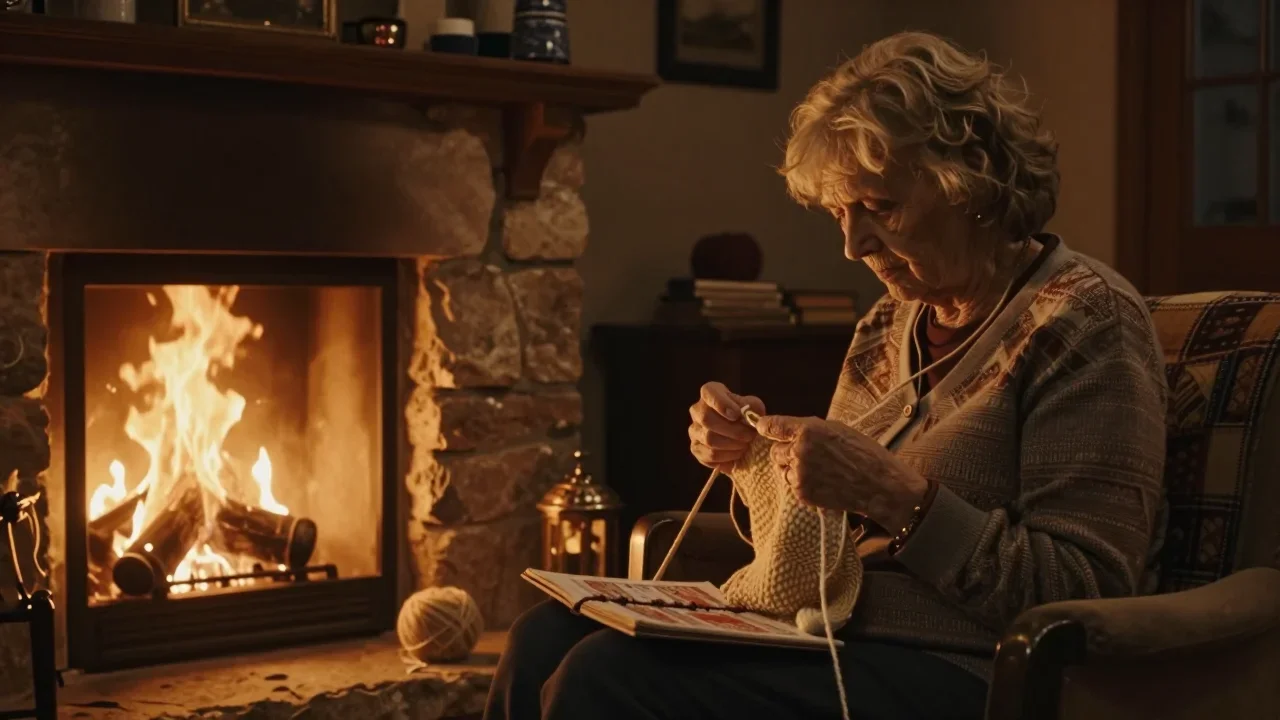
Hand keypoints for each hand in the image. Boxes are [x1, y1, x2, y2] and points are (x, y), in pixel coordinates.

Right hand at [688, 382, 765, 472]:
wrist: (743, 438)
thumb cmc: (746, 417)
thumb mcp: (754, 407)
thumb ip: (751, 406)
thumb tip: (746, 413)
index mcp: (710, 393)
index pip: (708, 392)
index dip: (721, 403)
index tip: (736, 414)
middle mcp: (697, 410)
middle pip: (706, 418)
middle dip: (733, 430)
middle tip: (749, 436)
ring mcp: (694, 430)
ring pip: (709, 439)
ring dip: (732, 444)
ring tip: (746, 445)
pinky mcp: (696, 448)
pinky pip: (709, 455)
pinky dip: (727, 456)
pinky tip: (737, 454)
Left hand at [753, 414, 929, 530]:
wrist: (878, 485)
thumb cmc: (864, 454)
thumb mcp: (837, 429)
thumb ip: (809, 429)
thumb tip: (789, 430)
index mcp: (808, 430)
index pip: (773, 426)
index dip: (766, 427)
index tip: (763, 428)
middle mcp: (799, 451)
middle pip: (775, 451)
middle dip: (786, 452)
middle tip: (808, 456)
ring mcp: (799, 474)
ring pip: (782, 469)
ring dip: (793, 469)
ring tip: (819, 471)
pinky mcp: (802, 493)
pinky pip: (792, 485)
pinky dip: (802, 484)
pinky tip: (822, 482)